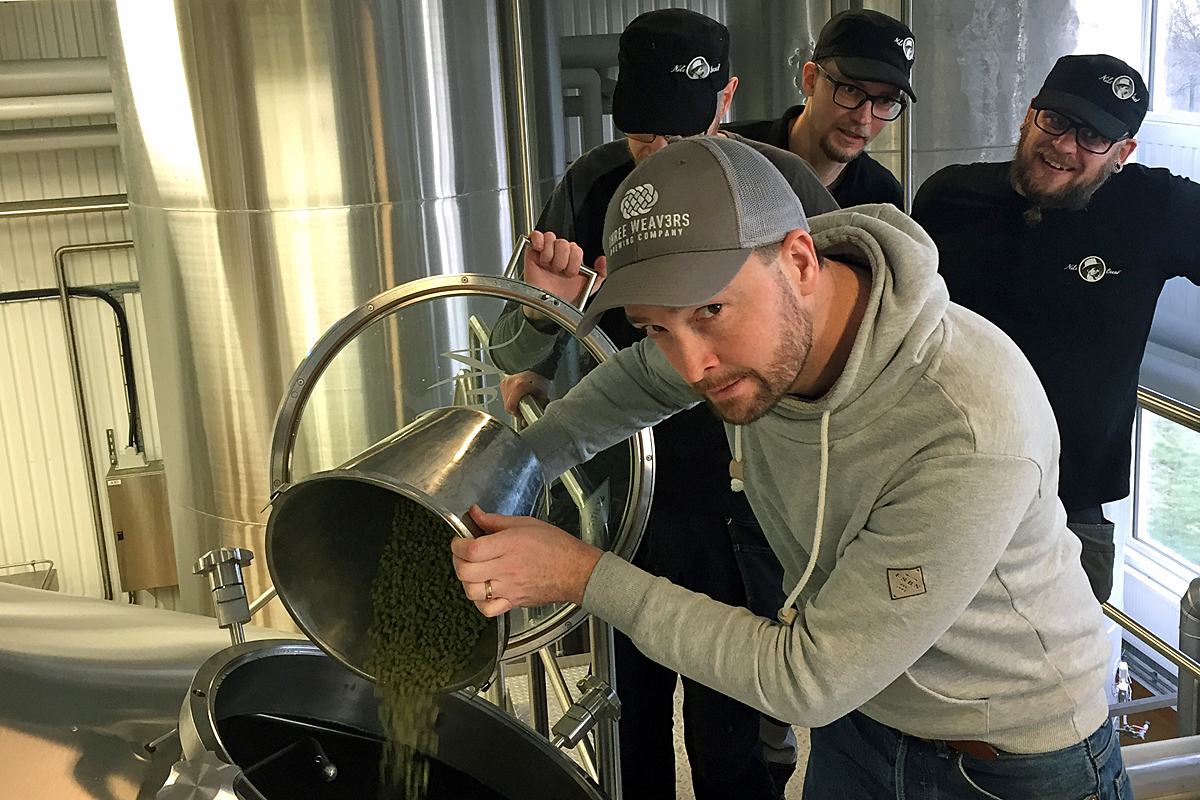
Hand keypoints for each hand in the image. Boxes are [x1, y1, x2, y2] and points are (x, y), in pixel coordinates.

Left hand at [452, 505, 602, 616]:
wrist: (576, 570)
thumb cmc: (555, 546)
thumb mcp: (524, 524)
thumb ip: (495, 520)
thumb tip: (474, 514)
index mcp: (509, 546)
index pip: (470, 550)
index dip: (457, 545)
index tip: (459, 540)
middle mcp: (506, 569)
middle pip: (465, 571)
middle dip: (457, 561)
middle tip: (462, 554)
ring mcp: (509, 588)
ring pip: (471, 591)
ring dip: (466, 581)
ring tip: (471, 571)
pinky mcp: (513, 602)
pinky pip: (487, 609)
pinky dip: (479, 601)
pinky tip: (483, 590)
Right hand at [499, 371, 551, 415]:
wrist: (540, 369)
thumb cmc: (542, 382)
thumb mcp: (544, 398)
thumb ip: (535, 411)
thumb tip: (525, 422)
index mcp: (519, 386)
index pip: (511, 407)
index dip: (517, 413)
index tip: (523, 414)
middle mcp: (510, 383)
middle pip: (508, 405)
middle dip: (516, 409)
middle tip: (525, 407)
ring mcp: (506, 382)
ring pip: (505, 401)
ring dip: (513, 404)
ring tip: (523, 400)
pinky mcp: (504, 382)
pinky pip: (504, 395)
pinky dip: (510, 398)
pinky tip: (518, 396)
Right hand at [522, 231, 606, 310]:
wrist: (548, 306)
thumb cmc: (565, 297)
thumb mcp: (590, 286)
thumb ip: (601, 273)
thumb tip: (603, 260)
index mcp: (573, 259)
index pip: (576, 248)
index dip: (574, 261)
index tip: (570, 273)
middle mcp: (560, 254)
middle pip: (563, 242)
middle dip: (562, 259)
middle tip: (559, 271)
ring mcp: (546, 251)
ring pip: (551, 238)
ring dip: (550, 254)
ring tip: (548, 266)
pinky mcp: (532, 252)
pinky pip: (536, 235)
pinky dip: (538, 240)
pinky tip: (540, 251)